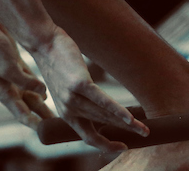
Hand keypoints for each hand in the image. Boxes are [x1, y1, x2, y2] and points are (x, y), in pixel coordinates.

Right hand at [0, 19, 51, 126]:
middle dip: (43, 118)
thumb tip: (44, 93)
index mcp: (3, 93)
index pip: (22, 114)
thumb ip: (26, 82)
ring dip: (43, 104)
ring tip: (57, 113)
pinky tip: (47, 93)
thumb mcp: (9, 67)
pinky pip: (29, 82)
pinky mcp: (16, 66)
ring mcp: (12, 78)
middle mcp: (8, 88)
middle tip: (59, 127)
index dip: (35, 125)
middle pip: (29, 108)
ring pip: (30, 96)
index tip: (48, 134)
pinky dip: (38, 89)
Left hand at [29, 26, 147, 150]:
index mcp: (67, 113)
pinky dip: (118, 111)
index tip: (122, 146)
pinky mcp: (79, 83)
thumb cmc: (57, 63)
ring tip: (144, 128)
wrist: (43, 43)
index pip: (89, 138)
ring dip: (127, 124)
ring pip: (105, 115)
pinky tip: (130, 118)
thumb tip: (99, 108)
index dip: (106, 146)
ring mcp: (73, 97)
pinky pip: (102, 101)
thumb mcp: (65, 88)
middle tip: (145, 134)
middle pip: (103, 126)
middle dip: (125, 132)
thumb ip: (79, 101)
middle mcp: (69, 109)